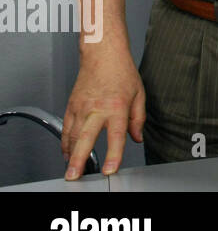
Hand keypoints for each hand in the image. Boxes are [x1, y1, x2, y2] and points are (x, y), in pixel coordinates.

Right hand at [61, 44, 144, 178]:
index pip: (116, 135)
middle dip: (79, 160)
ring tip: (71, 170)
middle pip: (85, 138)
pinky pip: (66, 127)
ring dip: (70, 155)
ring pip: (72, 135)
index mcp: (117, 107)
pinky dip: (65, 142)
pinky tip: (67, 152)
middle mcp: (97, 108)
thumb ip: (138, 118)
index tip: (110, 169)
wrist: (103, 54)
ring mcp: (81, 107)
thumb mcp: (139, 94)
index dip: (113, 154)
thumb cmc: (121, 71)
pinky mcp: (72, 105)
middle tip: (75, 176)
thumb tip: (137, 137)